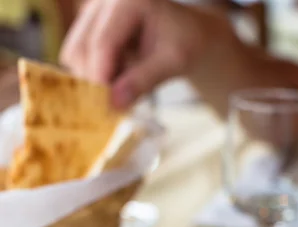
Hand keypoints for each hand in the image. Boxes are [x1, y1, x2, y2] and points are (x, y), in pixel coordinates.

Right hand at [61, 0, 208, 107]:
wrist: (186, 34)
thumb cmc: (185, 44)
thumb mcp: (173, 63)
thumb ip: (145, 80)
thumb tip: (114, 103)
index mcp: (130, 0)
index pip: (104, 42)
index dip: (100, 77)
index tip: (105, 107)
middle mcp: (106, 0)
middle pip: (82, 46)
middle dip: (94, 81)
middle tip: (112, 108)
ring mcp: (93, 11)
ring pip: (74, 53)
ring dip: (93, 78)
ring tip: (122, 89)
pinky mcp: (88, 25)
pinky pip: (78, 56)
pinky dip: (93, 74)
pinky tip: (117, 80)